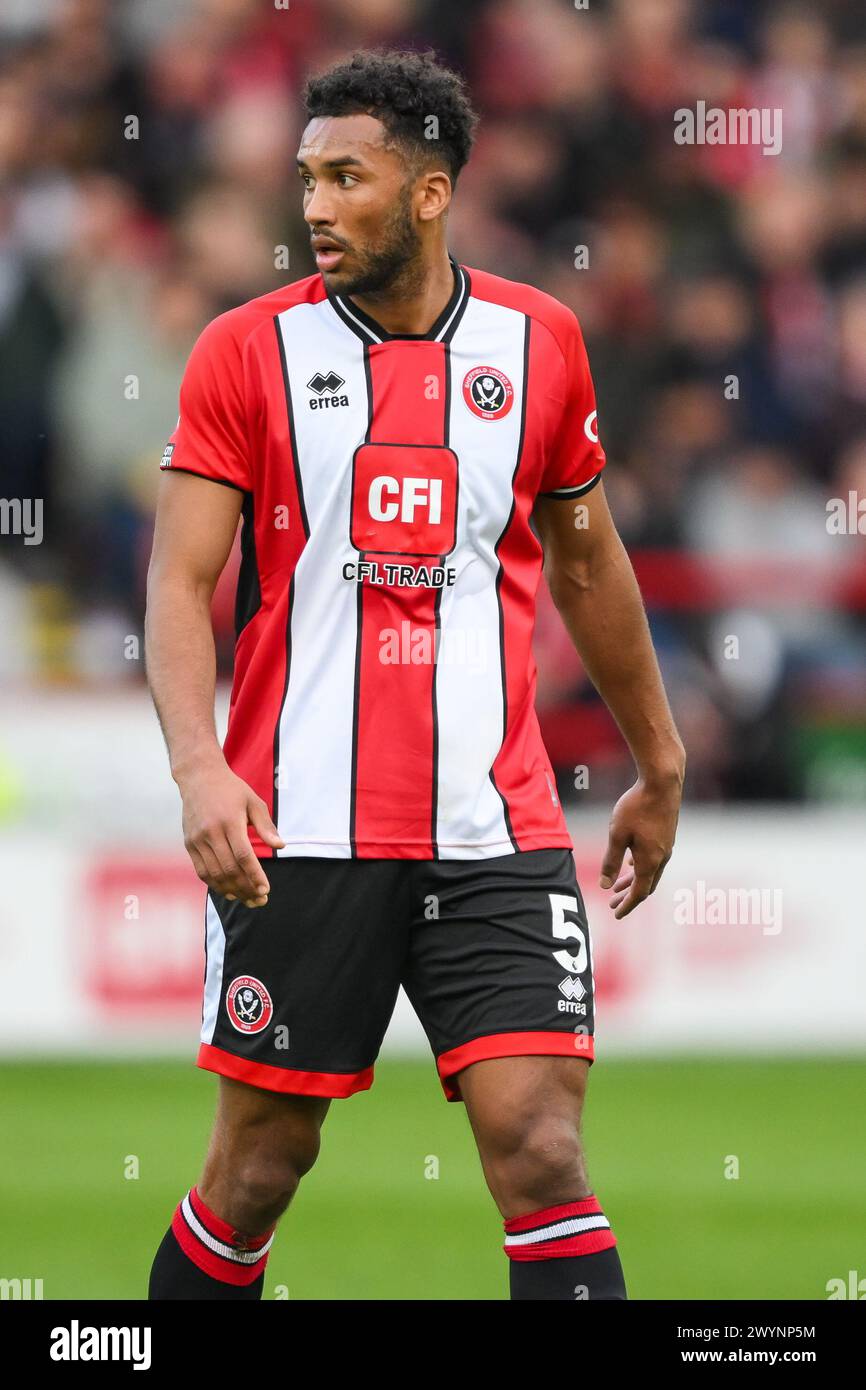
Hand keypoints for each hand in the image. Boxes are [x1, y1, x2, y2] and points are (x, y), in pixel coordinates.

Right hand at [177, 758, 284, 906]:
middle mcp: (211, 832)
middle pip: (229, 869)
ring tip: (247, 899)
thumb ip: (266, 825)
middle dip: (246, 888)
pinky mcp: (189, 844)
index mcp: (230, 821)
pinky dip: (215, 884)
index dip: (254, 876)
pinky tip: (229, 891)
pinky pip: (202, 871)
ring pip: (215, 874)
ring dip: (232, 890)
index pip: (243, 856)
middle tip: (260, 900)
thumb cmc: (231, 790)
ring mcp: (197, 839)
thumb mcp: (253, 801)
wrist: (199, 778)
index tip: (265, 889)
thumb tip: (280, 846)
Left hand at [599, 771, 682, 918]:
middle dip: (628, 896)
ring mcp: (666, 846)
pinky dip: (641, 867)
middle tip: (612, 905)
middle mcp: (661, 857)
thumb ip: (610, 861)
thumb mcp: (617, 835)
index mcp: (650, 861)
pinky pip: (654, 859)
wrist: (662, 782)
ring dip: (633, 881)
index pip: (639, 893)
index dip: (627, 905)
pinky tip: (630, 863)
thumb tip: (604, 885)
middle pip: (646, 885)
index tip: (616, 914)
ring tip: (616, 887)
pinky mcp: (666, 835)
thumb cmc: (637, 807)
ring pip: (650, 872)